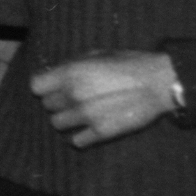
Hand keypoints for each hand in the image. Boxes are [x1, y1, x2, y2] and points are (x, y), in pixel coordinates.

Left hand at [32, 51, 180, 146]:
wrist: (160, 83)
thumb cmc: (130, 64)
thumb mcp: (97, 54)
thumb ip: (72, 65)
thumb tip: (54, 73)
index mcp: (70, 73)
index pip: (36, 86)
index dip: (45, 86)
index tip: (54, 86)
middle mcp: (73, 95)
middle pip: (48, 105)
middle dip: (58, 101)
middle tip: (75, 99)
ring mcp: (86, 115)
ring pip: (57, 124)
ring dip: (67, 119)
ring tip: (82, 114)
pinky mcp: (102, 132)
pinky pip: (76, 141)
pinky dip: (80, 137)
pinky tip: (89, 129)